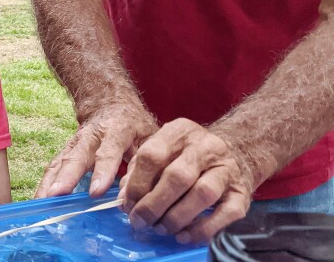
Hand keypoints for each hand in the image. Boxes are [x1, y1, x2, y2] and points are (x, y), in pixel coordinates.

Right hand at [36, 101, 157, 197]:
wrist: (111, 103)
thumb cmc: (134, 125)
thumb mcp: (149, 136)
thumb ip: (144, 161)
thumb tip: (135, 192)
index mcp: (116, 130)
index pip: (108, 152)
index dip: (102, 172)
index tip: (95, 192)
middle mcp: (91, 136)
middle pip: (76, 156)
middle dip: (66, 177)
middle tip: (56, 194)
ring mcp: (75, 143)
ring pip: (61, 161)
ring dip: (50, 181)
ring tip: (41, 201)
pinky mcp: (66, 150)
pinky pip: (54, 167)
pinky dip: (45, 183)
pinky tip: (39, 200)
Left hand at [119, 118, 252, 243]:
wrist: (237, 154)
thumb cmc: (187, 157)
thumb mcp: (162, 152)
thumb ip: (140, 171)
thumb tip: (126, 201)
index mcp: (179, 131)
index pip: (153, 155)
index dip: (137, 184)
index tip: (128, 205)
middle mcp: (206, 146)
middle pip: (177, 177)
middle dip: (154, 204)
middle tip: (141, 221)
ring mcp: (227, 169)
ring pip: (202, 195)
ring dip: (176, 217)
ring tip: (161, 228)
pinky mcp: (242, 193)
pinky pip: (224, 215)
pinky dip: (201, 229)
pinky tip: (183, 236)